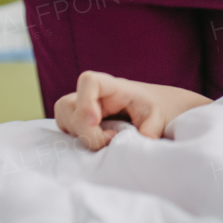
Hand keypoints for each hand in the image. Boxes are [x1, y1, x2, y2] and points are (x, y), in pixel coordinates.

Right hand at [54, 70, 210, 150]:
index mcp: (113, 87)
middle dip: (85, 131)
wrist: (154, 109)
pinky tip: (97, 141)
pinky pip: (65, 127)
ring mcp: (82, 105)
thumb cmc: (154, 108)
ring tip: (105, 140)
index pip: (89, 81)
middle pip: (69, 106)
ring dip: (80, 135)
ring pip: (64, 118)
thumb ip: (151, 128)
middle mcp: (93, 94)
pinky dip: (76, 138)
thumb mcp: (158, 117)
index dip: (86, 101)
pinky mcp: (77, 119)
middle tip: (110, 140)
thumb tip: (144, 141)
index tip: (96, 121)